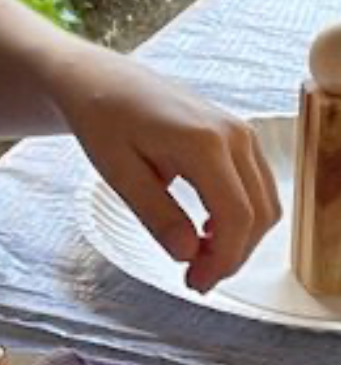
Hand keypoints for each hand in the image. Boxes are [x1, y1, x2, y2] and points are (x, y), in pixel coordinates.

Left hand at [55, 50, 279, 292]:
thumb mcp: (118, 172)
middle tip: (195, 279)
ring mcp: (240, 132)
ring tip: (198, 258)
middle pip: (257, 214)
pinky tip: (207, 231)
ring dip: (240, 238)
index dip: (222, 260)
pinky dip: (241, 215)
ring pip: (263, 203)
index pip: (236, 217)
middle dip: (232, 255)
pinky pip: (255, 186)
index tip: (195, 283)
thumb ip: (156, 214)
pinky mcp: (237, 135)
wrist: (101, 81)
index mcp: (203, 143)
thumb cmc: (102, 119)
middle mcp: (233, 135)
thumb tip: (189, 255)